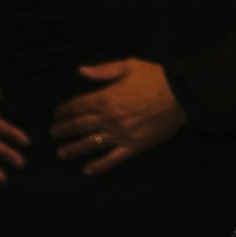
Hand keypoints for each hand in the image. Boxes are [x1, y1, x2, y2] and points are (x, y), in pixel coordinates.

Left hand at [50, 58, 186, 175]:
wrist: (181, 95)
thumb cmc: (155, 78)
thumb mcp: (129, 65)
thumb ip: (103, 70)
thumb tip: (80, 71)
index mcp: (106, 98)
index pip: (77, 106)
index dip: (64, 111)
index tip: (57, 114)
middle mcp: (110, 118)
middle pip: (79, 126)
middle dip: (63, 130)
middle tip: (54, 133)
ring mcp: (121, 135)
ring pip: (90, 145)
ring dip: (73, 149)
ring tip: (61, 153)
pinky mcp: (133, 146)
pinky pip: (112, 160)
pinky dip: (98, 167)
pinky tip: (87, 170)